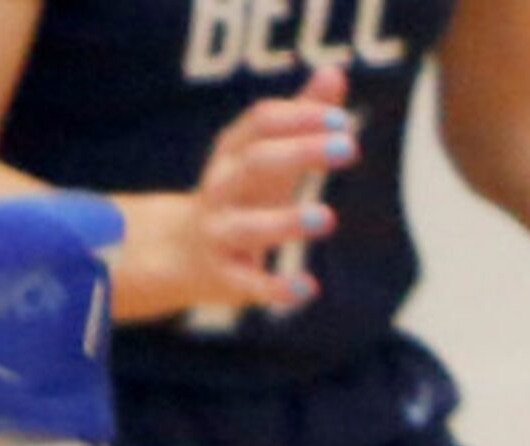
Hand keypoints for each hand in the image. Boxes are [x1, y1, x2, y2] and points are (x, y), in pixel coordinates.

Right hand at [171, 67, 356, 314]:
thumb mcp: (265, 155)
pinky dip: (277, 287)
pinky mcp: (224, 276)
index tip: (343, 120)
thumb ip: (300, 116)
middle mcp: (221, 188)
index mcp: (232, 154)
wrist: (179, 254)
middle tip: (350, 148)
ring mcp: (219, 233)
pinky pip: (249, 283)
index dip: (300, 117)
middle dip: (300, 152)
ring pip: (248, 225)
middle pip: (255, 162)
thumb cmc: (239, 196)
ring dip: (287, 220)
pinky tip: (308, 290)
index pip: (261, 123)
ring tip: (328, 216)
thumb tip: (335, 72)